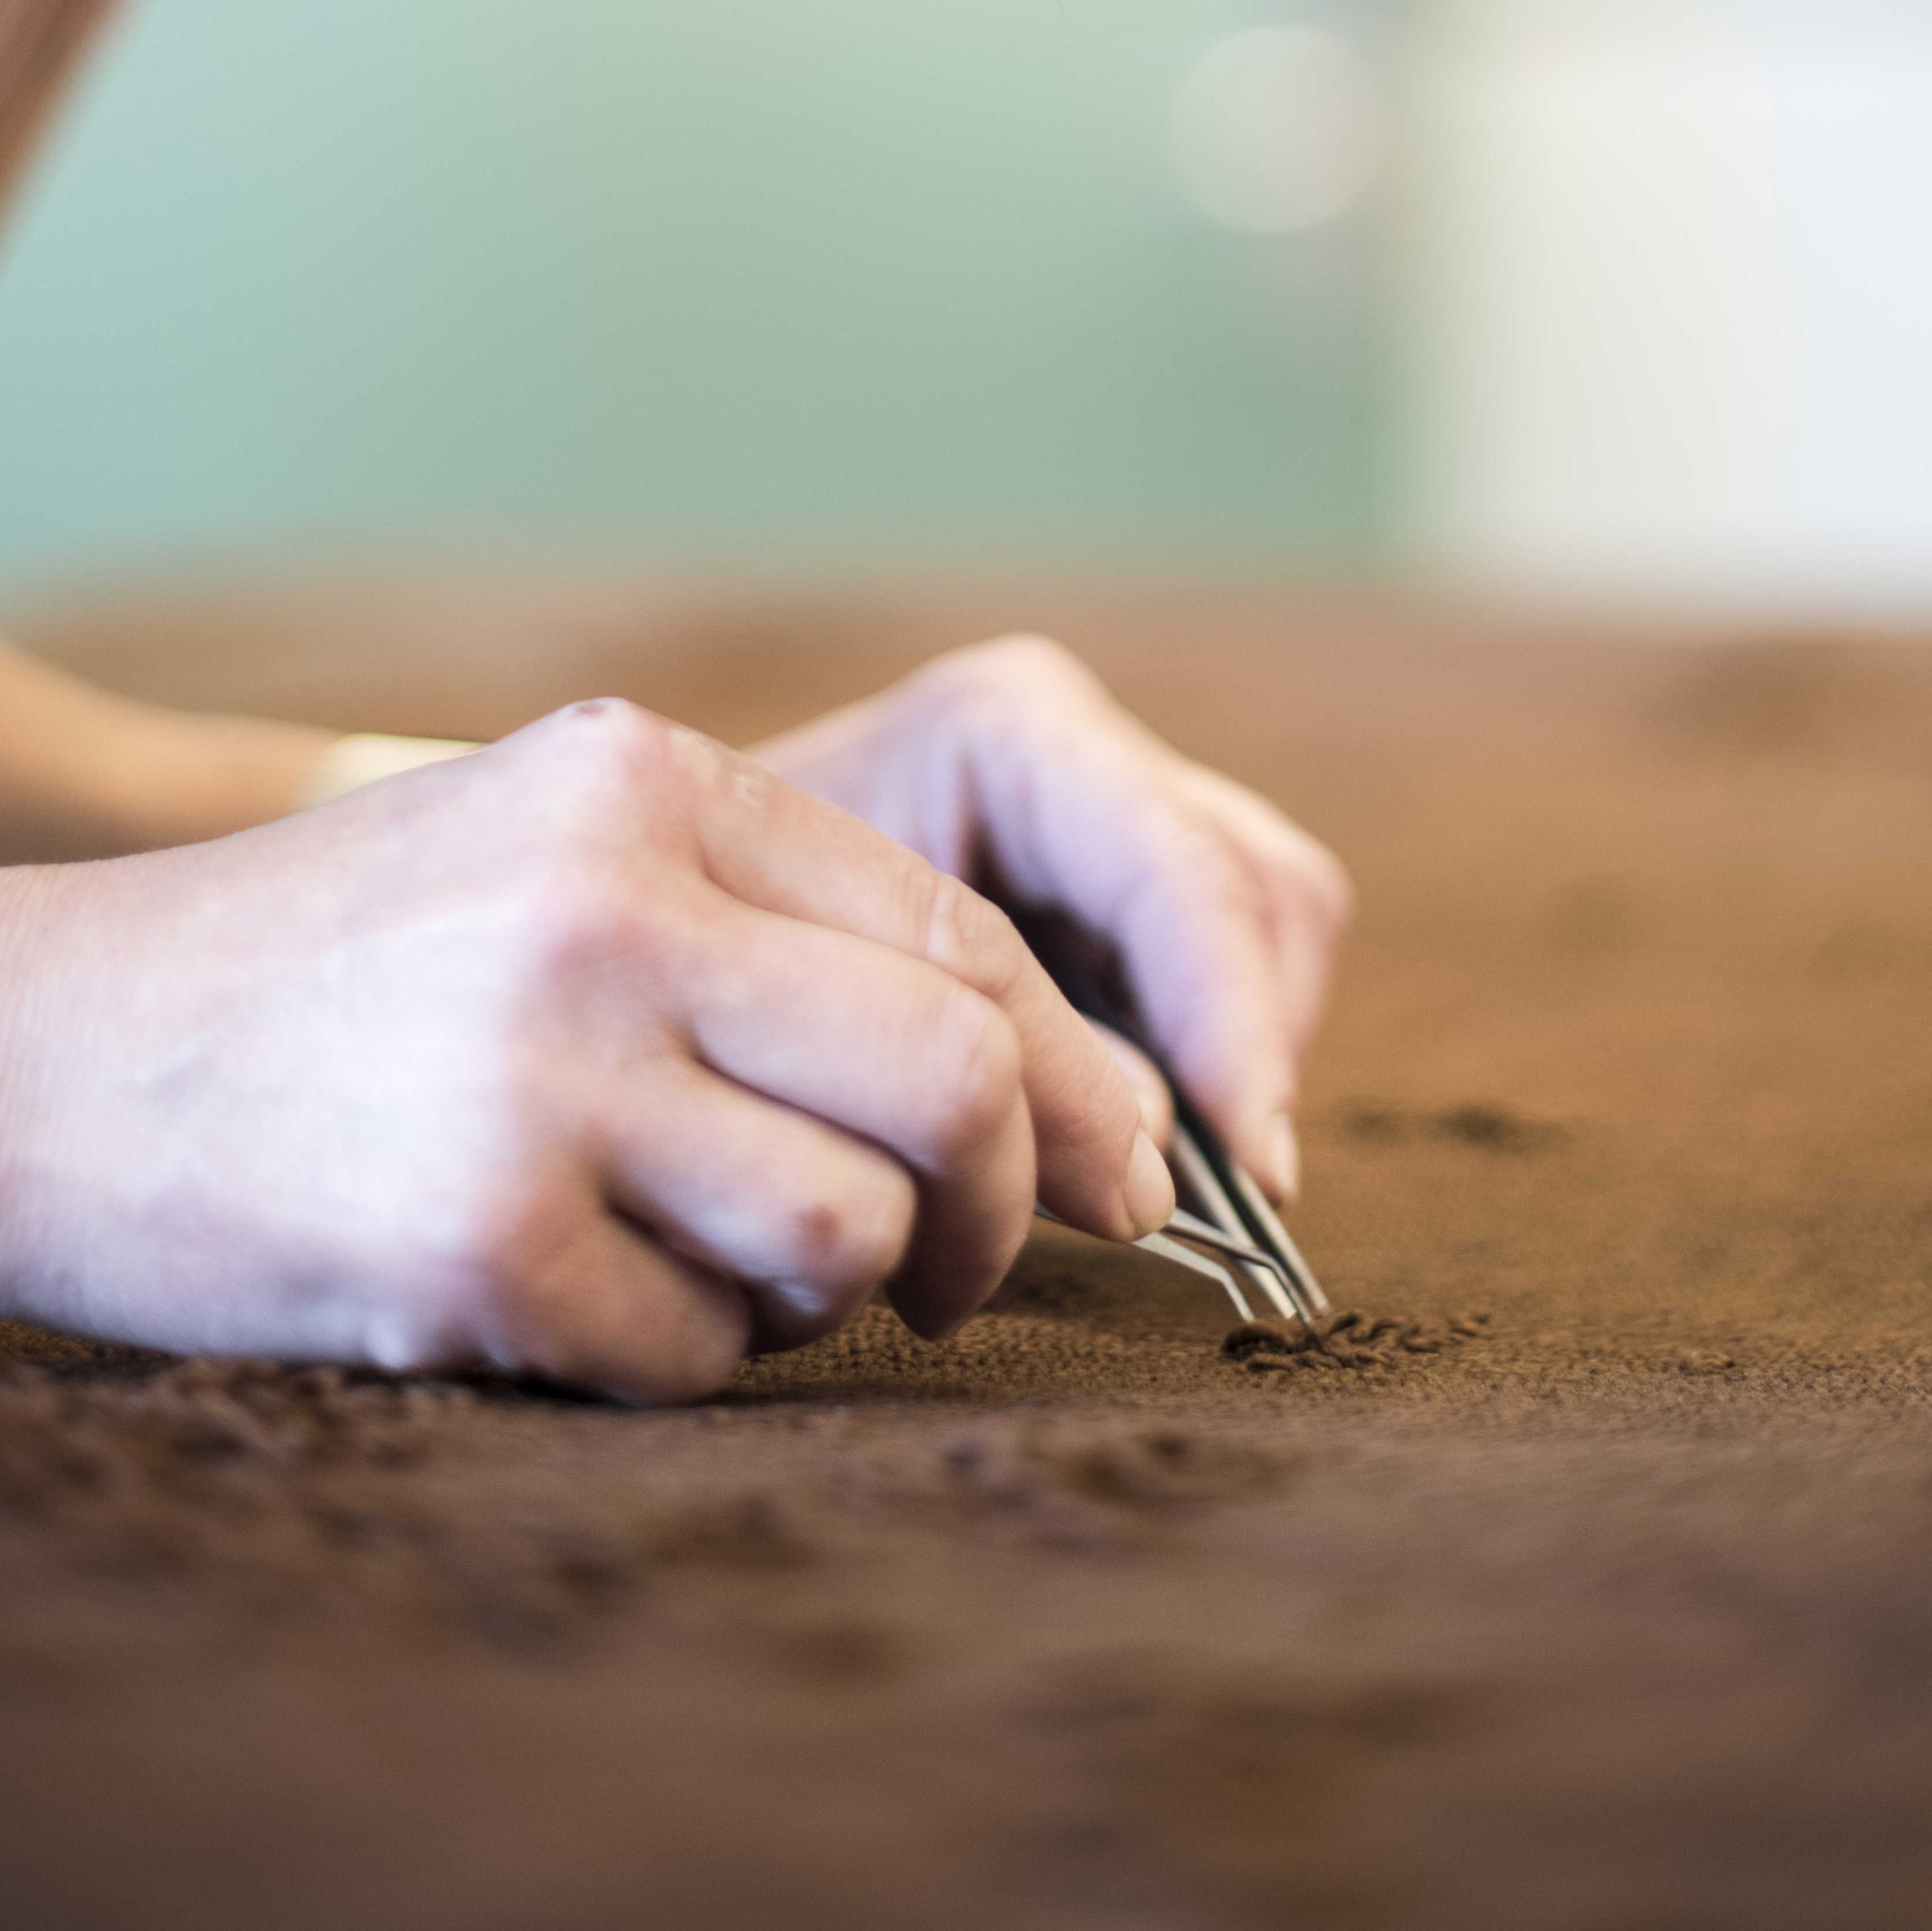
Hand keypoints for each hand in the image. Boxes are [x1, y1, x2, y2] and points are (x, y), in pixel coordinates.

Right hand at [0, 701, 1176, 1398]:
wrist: (18, 1052)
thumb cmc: (304, 965)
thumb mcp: (532, 844)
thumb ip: (751, 914)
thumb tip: (1022, 1069)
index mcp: (642, 779)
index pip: (958, 931)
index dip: (1067, 1073)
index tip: (1110, 1166)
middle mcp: (609, 907)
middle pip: (955, 1081)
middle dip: (1009, 1203)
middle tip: (968, 1268)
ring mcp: (542, 1080)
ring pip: (850, 1231)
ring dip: (834, 1295)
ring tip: (732, 1275)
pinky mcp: (477, 1246)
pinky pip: (697, 1352)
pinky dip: (679, 1361)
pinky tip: (582, 1307)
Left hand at [754, 638, 1352, 1204]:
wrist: (656, 935)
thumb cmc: (712, 948)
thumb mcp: (839, 993)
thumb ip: (999, 1056)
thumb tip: (1161, 1153)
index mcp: (1011, 731)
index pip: (1182, 867)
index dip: (1232, 1015)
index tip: (1253, 1162)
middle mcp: (1083, 755)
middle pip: (1260, 889)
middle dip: (1250, 1043)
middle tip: (1224, 1199)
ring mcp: (1113, 819)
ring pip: (1275, 931)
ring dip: (1239, 1064)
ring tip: (1160, 1184)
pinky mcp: (1119, 899)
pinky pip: (1229, 976)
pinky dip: (1208, 1070)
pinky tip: (1132, 1152)